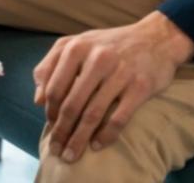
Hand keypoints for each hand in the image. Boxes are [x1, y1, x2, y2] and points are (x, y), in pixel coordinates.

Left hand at [32, 12, 193, 163]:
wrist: (156, 38)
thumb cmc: (109, 44)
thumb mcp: (77, 44)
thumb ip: (51, 65)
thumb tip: (38, 99)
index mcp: (76, 48)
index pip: (55, 87)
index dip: (50, 112)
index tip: (50, 128)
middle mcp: (96, 59)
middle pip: (71, 104)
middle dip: (61, 131)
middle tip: (57, 150)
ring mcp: (119, 73)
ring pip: (93, 114)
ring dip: (79, 138)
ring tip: (72, 155)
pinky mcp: (140, 87)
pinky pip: (118, 118)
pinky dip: (106, 135)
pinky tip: (97, 145)